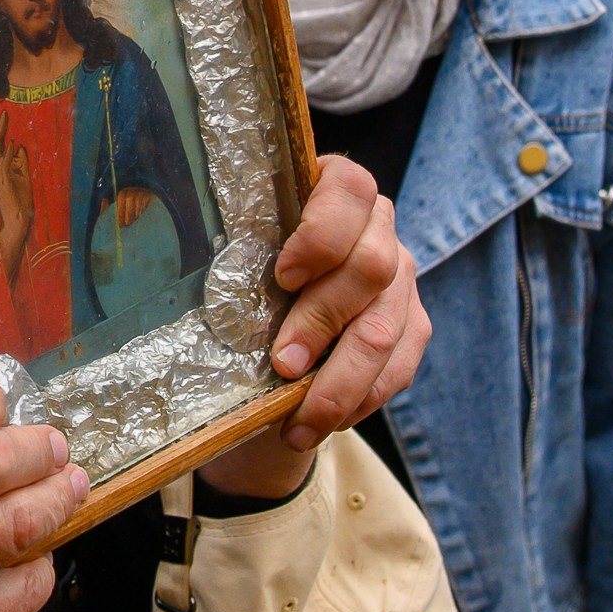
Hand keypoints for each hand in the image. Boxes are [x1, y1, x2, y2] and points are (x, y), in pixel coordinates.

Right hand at [0, 108, 34, 281]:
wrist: (17, 221)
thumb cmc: (20, 201)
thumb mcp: (24, 177)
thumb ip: (21, 163)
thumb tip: (19, 147)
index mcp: (0, 169)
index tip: (0, 116)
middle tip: (0, 112)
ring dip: (0, 135)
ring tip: (3, 119)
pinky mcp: (4, 183)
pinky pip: (4, 165)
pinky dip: (7, 153)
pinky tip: (12, 142)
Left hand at [230, 151, 428, 475]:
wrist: (277, 313)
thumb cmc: (248, 275)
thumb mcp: (239, 254)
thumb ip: (239, 254)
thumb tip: (200, 292)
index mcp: (335, 191)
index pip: (349, 190)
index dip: (321, 233)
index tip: (283, 276)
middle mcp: (379, 228)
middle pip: (371, 266)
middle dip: (321, 321)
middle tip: (281, 364)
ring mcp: (401, 278)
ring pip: (382, 330)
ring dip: (338, 382)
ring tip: (298, 421)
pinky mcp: (412, 326)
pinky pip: (397, 369)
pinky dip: (357, 401)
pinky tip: (321, 421)